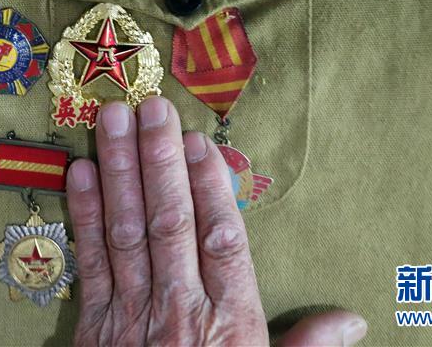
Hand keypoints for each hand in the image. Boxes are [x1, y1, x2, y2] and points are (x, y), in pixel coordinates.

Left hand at [66, 96, 366, 346]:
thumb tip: (352, 320)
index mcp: (228, 322)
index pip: (220, 241)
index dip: (209, 189)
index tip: (200, 142)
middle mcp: (177, 309)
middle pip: (168, 223)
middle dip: (158, 162)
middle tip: (152, 107)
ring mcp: (129, 315)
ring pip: (124, 231)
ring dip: (118, 172)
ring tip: (112, 120)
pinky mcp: (93, 326)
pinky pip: (88, 262)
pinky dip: (81, 216)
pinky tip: (78, 172)